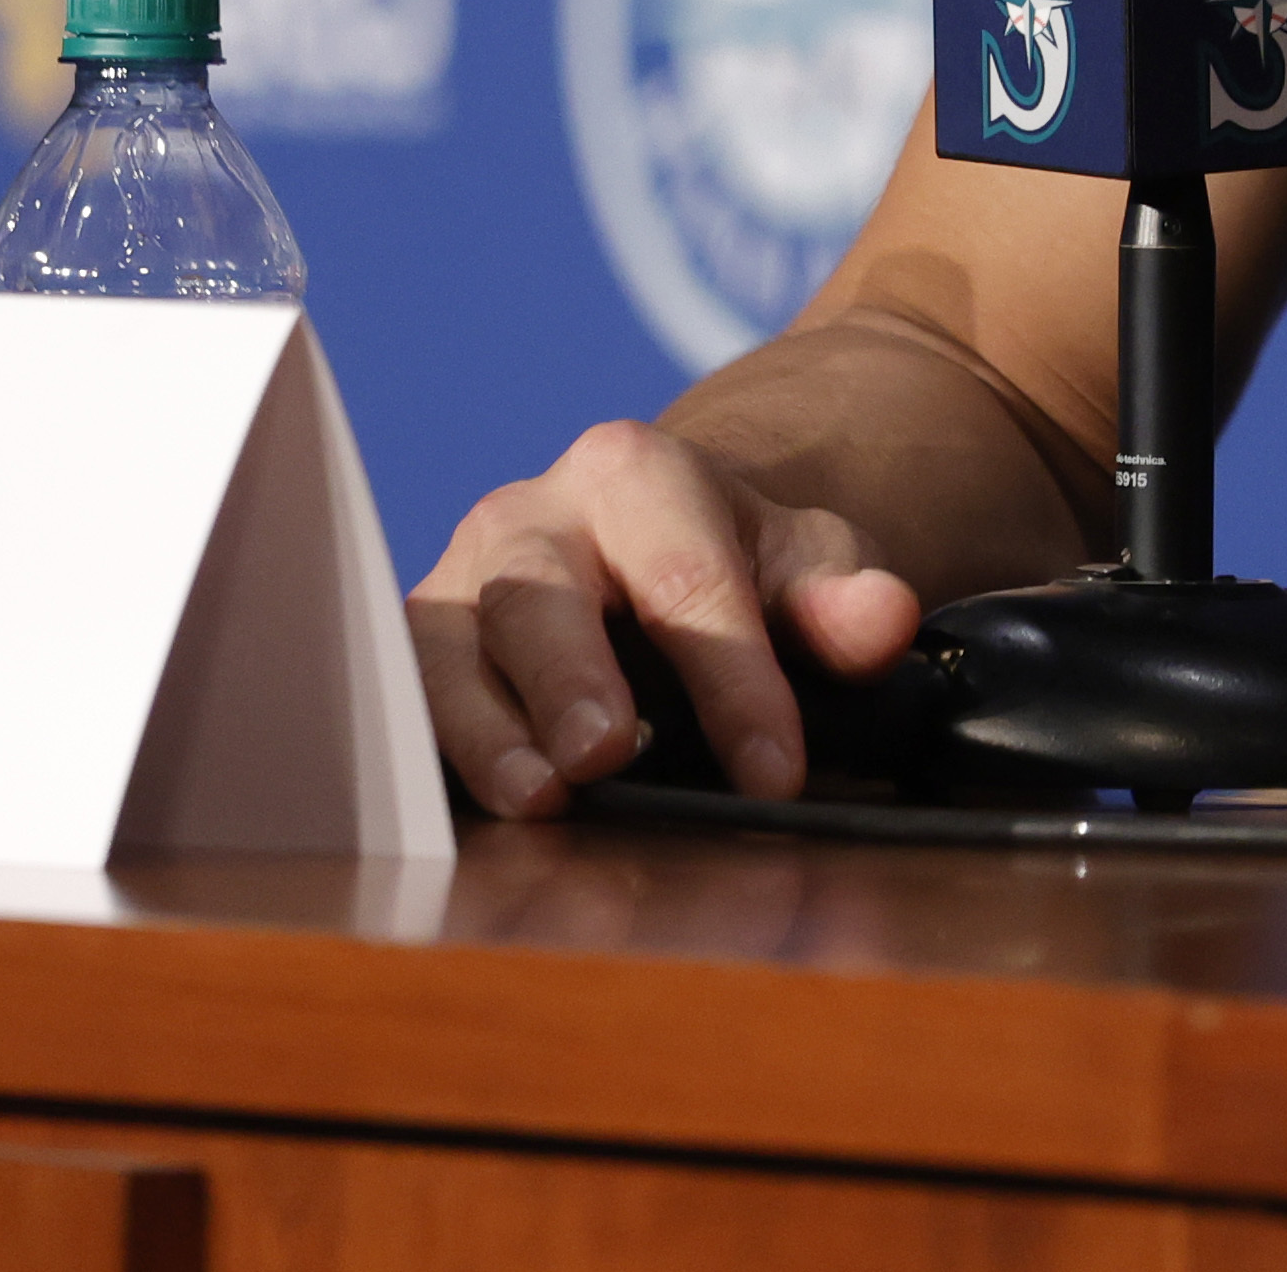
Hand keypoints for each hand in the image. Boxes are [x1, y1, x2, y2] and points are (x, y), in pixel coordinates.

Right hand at [407, 419, 921, 812]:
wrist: (653, 538)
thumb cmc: (735, 562)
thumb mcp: (805, 562)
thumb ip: (843, 595)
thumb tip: (884, 619)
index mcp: (632, 471)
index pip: (685, 577)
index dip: (733, 680)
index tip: (776, 774)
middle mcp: (529, 515)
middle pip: (538, 594)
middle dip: (571, 679)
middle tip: (602, 758)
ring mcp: (460, 580)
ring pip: (449, 648)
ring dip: (486, 730)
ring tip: (537, 800)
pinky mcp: (418, 646)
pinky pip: (403, 695)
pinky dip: (428, 753)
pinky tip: (465, 815)